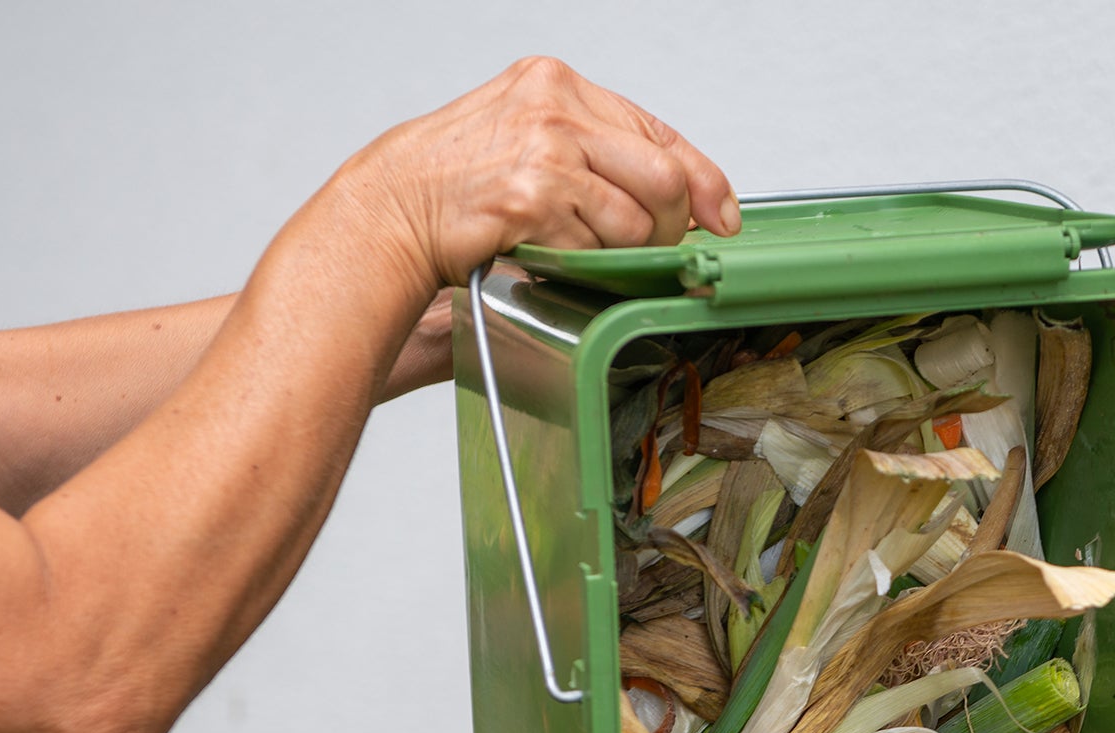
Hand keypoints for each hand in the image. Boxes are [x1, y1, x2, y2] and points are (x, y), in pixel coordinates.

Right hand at [336, 56, 739, 294]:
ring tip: (581, 252)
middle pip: (665, 175)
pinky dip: (586, 264)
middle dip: (672, 227)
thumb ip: (593, 152)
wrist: (393, 208)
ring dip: (623, 254)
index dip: (704, 180)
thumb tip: (668, 195)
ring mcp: (545, 151)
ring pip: (637, 219)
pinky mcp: (534, 198)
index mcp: (557, 85)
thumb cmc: (455, 185)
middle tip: (654, 250)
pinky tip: (551, 255)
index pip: (659, 131)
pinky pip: (597, 247)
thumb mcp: (525, 139)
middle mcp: (555, 108)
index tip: (721, 216)